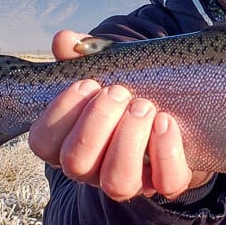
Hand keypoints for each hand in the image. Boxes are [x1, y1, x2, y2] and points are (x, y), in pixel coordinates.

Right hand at [27, 31, 212, 200]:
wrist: (181, 110)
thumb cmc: (132, 90)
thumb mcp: (109, 68)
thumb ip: (85, 54)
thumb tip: (65, 40)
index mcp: (71, 141)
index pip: (44, 143)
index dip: (60, 113)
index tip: (87, 83)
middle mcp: (95, 168)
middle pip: (76, 163)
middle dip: (97, 122)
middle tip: (119, 91)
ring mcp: (131, 180)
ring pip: (117, 182)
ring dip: (127, 140)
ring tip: (143, 106)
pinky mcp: (168, 182)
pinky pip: (166, 183)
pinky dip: (166, 151)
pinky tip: (166, 121)